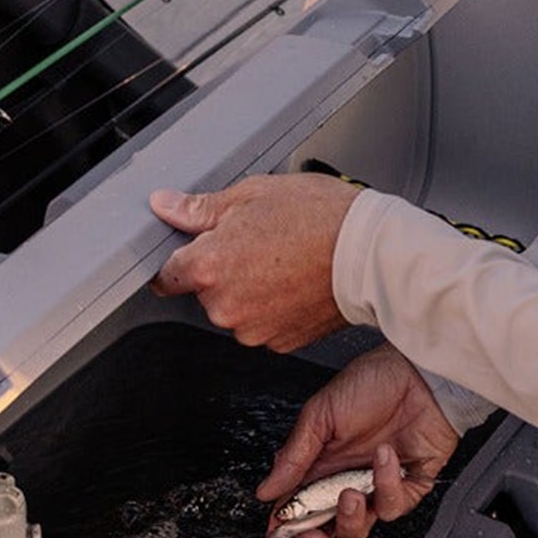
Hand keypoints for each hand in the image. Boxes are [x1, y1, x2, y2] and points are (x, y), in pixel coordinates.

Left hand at [150, 174, 359, 351]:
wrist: (371, 255)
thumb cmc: (321, 218)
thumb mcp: (254, 194)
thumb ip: (200, 208)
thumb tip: (166, 205)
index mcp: (208, 266)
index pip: (166, 275)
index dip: (179, 259)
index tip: (191, 250)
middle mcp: (224, 306)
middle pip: (204, 290)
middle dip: (222, 269)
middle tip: (257, 241)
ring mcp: (252, 329)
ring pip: (235, 308)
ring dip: (248, 290)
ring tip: (283, 260)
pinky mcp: (278, 343)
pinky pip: (262, 323)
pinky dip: (272, 306)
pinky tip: (294, 281)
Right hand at [258, 345, 458, 537]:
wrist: (420, 371)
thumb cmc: (372, 382)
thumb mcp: (320, 415)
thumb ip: (293, 457)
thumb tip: (267, 492)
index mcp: (316, 468)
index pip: (294, 513)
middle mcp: (343, 483)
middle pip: (324, 533)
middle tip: (312, 536)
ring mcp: (374, 488)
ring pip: (358, 530)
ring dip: (351, 519)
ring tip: (349, 494)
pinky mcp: (408, 487)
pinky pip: (393, 506)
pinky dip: (387, 485)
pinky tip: (385, 457)